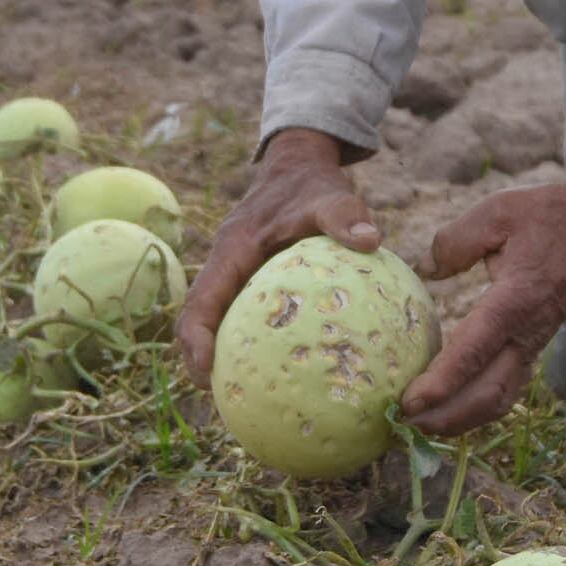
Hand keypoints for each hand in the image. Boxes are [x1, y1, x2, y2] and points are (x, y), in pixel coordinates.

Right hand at [176, 128, 378, 380]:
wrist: (298, 166)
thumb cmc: (311, 184)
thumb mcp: (330, 195)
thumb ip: (345, 216)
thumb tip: (370, 240)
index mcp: (232, 251)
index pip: (200, 301)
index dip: (195, 339)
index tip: (205, 371)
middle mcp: (226, 267)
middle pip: (198, 321)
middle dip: (201, 361)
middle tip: (223, 399)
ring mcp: (236, 276)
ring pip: (216, 322)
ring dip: (222, 356)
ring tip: (247, 397)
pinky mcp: (251, 283)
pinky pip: (242, 318)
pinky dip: (250, 345)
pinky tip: (284, 371)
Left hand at [400, 167, 565, 435]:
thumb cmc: (550, 217)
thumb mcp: (499, 211)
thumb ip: (456, 240)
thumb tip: (427, 268)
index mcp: (516, 299)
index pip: (474, 350)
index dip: (442, 381)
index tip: (410, 400)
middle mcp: (527, 332)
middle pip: (488, 393)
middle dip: (446, 416)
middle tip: (403, 424)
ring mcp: (533, 344)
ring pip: (499, 398)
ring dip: (460, 419)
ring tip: (420, 427)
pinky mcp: (532, 347)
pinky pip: (504, 388)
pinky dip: (476, 407)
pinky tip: (447, 410)